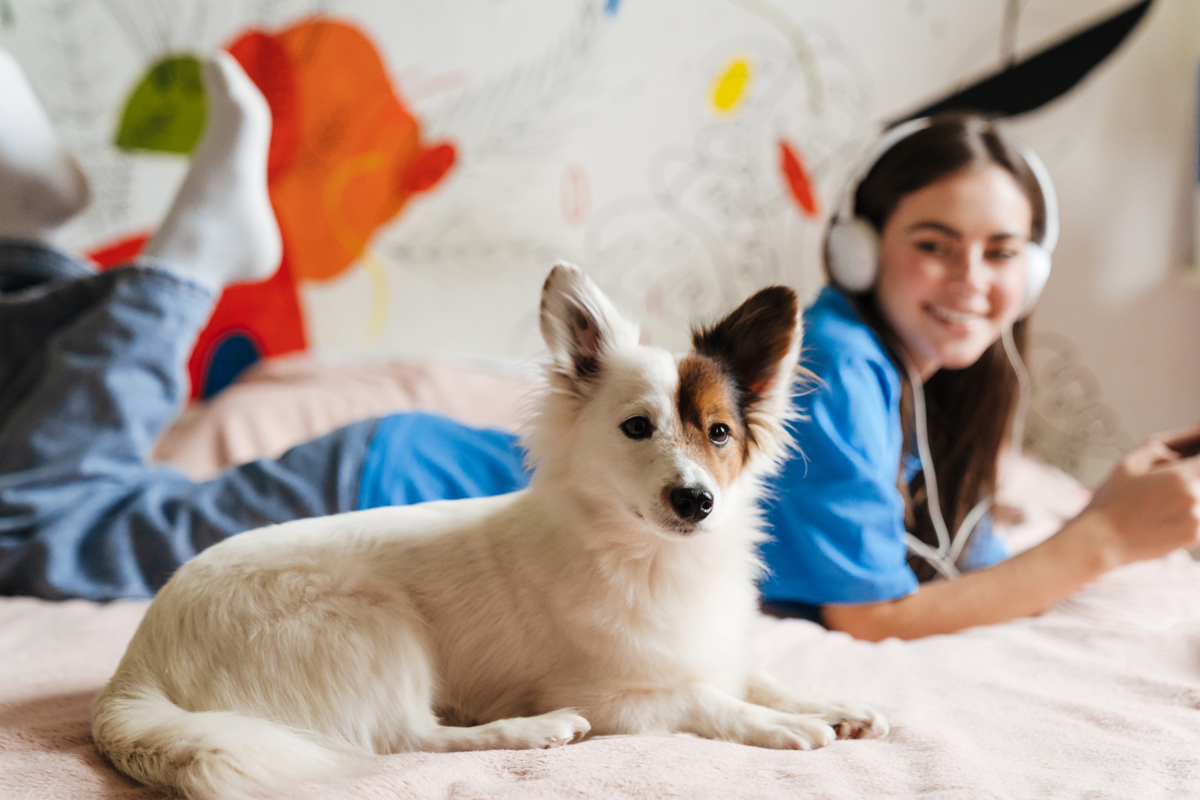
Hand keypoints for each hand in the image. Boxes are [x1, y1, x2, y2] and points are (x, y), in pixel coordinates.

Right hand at [1084, 424, 1199, 566]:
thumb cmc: (1111, 500)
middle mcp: (1194, 496)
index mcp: (1180, 476)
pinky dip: (1183, 516)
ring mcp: (1196, 519)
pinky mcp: (1193, 537)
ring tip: (1158, 505)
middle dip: (1188, 479)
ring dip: (1186, 498)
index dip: (1197, 459)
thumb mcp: (1127, 464)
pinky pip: (1197, 519)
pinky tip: (1159, 520)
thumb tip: (1175, 455)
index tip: (1189, 461)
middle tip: (1161, 488)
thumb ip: (1156, 450)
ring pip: (1199, 499)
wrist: (1102, 540)